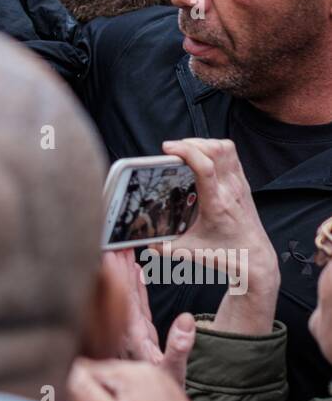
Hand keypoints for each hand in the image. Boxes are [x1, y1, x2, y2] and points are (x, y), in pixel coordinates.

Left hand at [110, 247, 194, 385]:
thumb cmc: (163, 395)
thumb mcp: (174, 372)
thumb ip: (179, 347)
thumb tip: (187, 322)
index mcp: (131, 337)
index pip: (121, 299)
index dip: (117, 274)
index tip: (112, 252)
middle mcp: (127, 332)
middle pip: (119, 291)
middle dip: (117, 264)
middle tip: (115, 239)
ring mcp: (132, 332)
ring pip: (126, 294)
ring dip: (125, 271)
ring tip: (124, 247)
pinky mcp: (141, 334)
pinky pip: (137, 303)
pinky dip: (136, 285)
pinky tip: (137, 270)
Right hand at [160, 138, 279, 333]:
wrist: (256, 258)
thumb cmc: (228, 254)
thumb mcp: (191, 251)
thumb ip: (164, 248)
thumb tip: (145, 244)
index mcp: (216, 204)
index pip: (204, 167)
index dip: (186, 151)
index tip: (168, 148)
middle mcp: (230, 189)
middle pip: (214, 150)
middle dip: (190, 143)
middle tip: (173, 150)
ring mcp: (238, 183)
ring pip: (225, 147)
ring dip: (204, 143)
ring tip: (187, 150)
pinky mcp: (243, 182)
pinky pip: (231, 153)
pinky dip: (215, 147)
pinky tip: (203, 156)